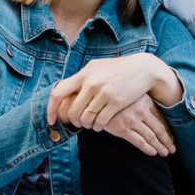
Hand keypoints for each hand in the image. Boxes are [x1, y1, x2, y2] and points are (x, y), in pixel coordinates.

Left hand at [49, 54, 173, 131]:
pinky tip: (100, 125)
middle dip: (72, 121)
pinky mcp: (116, 102)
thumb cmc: (118, 69)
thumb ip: (81, 77)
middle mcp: (91, 83)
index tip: (52, 120)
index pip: (58, 93)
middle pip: (72, 111)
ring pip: (86, 118)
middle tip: (77, 123)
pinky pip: (100, 121)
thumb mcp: (97, 67)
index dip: (51, 109)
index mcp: (84, 74)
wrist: (143, 69)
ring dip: (86, 125)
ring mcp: (104, 93)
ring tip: (89, 124)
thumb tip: (65, 88)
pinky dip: (98, 127)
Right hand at [101, 95, 175, 156]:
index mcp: (145, 101)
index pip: (161, 119)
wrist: (94, 99)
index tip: (172, 138)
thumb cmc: (114, 98)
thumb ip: (142, 104)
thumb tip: (154, 118)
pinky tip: (153, 153)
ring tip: (165, 153)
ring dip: (159, 147)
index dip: (168, 130)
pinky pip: (139, 141)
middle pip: (159, 129)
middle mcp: (141, 111)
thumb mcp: (131, 97)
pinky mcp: (122, 128)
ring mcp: (132, 120)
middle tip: (172, 149)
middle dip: (167, 141)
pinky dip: (147, 148)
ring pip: (151, 137)